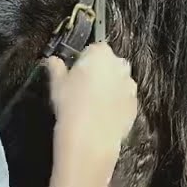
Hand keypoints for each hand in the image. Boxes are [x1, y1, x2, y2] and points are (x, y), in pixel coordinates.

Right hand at [44, 42, 139, 186]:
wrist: (90, 138)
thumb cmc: (70, 105)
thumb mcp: (57, 84)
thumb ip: (56, 68)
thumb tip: (51, 60)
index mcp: (101, 54)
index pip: (94, 49)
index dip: (85, 60)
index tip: (76, 72)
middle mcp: (120, 66)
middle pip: (110, 64)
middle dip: (100, 72)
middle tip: (84, 88)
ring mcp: (130, 86)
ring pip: (119, 82)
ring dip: (110, 88)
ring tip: (93, 104)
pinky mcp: (135, 105)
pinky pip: (124, 100)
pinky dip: (116, 104)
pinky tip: (103, 116)